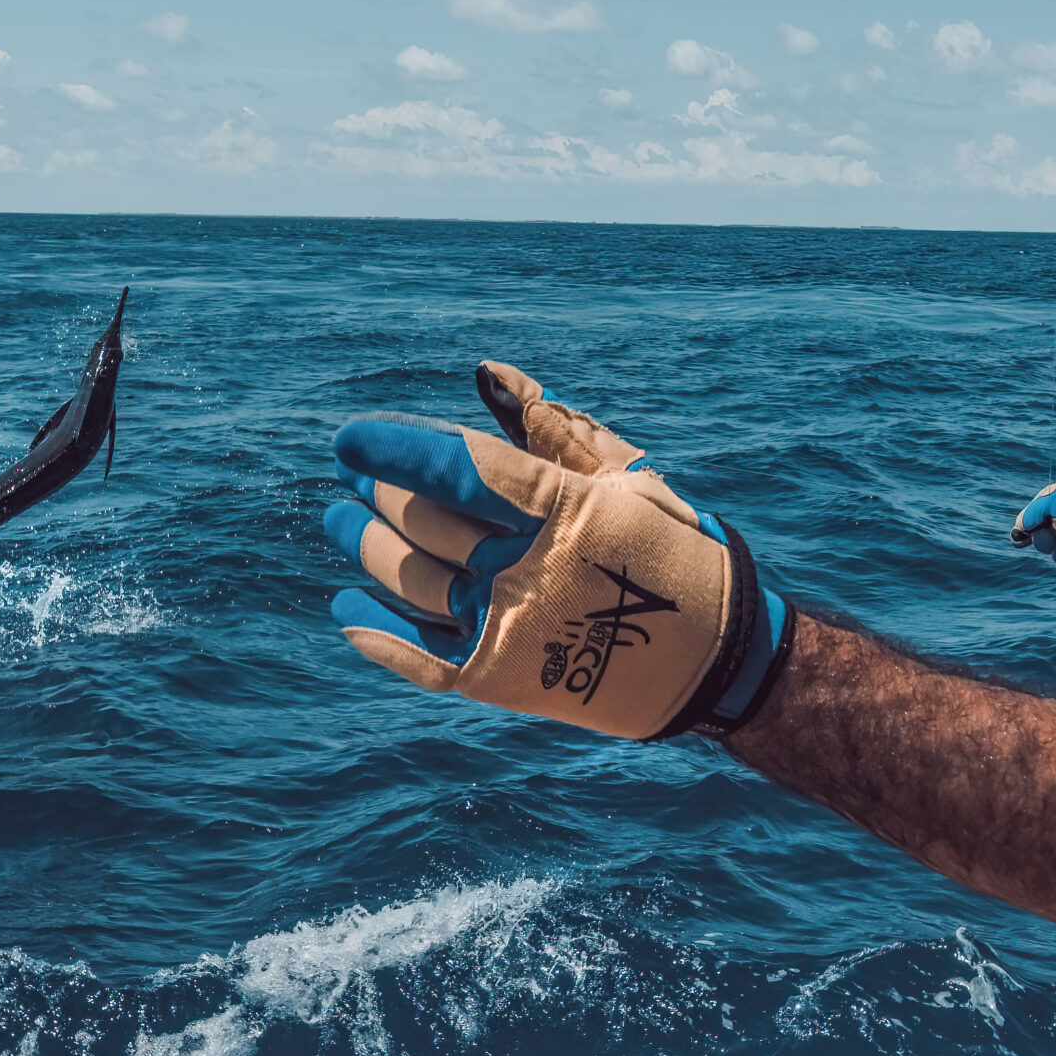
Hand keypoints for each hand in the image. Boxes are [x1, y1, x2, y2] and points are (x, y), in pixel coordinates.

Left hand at [323, 363, 794, 740]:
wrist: (715, 660)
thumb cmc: (671, 552)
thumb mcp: (629, 479)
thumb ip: (554, 429)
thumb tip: (487, 375)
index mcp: (566, 510)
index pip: (461, 467)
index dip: (398, 449)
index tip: (352, 438)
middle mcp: (531, 569)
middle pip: (427, 522)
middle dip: (378, 493)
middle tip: (351, 475)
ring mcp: (514, 628)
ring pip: (414, 582)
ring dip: (366, 548)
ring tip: (341, 522)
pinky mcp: (506, 680)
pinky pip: (424, 659)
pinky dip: (379, 636)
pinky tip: (347, 610)